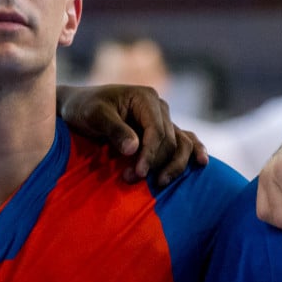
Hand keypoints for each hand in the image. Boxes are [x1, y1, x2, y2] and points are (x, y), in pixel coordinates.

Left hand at [57, 84, 207, 186]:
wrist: (79, 107)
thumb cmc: (84, 108)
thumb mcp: (94, 115)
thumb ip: (114, 130)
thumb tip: (133, 149)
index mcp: (145, 98)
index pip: (157, 131)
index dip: (150, 155)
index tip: (138, 174)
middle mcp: (159, 107)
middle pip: (169, 141)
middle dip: (154, 163)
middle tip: (130, 180)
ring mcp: (164, 119)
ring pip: (181, 144)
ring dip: (174, 165)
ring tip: (160, 183)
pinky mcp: (162, 130)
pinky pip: (185, 141)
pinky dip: (193, 151)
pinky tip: (201, 163)